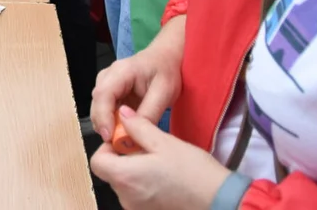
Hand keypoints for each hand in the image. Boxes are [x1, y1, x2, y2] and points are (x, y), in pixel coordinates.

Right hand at [91, 16, 185, 141]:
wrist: (165, 57)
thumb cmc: (166, 70)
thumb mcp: (164, 92)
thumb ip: (149, 112)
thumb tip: (132, 133)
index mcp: (121, 71)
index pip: (103, 94)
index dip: (103, 117)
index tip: (109, 137)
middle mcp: (107, 76)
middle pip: (96, 104)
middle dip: (104, 126)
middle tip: (119, 145)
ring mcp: (105, 84)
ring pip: (98, 109)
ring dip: (107, 126)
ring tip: (123, 140)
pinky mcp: (109, 93)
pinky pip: (105, 110)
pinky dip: (111, 123)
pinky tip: (123, 132)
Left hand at [91, 108, 229, 209]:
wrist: (219, 200)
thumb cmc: (193, 172)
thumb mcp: (164, 142)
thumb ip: (138, 127)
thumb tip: (123, 115)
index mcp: (125, 177)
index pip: (97, 162)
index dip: (107, 148)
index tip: (124, 139)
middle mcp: (126, 197)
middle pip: (110, 172)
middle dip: (123, 157)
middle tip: (146, 147)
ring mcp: (137, 208)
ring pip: (125, 183)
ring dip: (134, 170)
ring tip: (159, 161)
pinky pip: (137, 194)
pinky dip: (144, 183)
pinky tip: (164, 175)